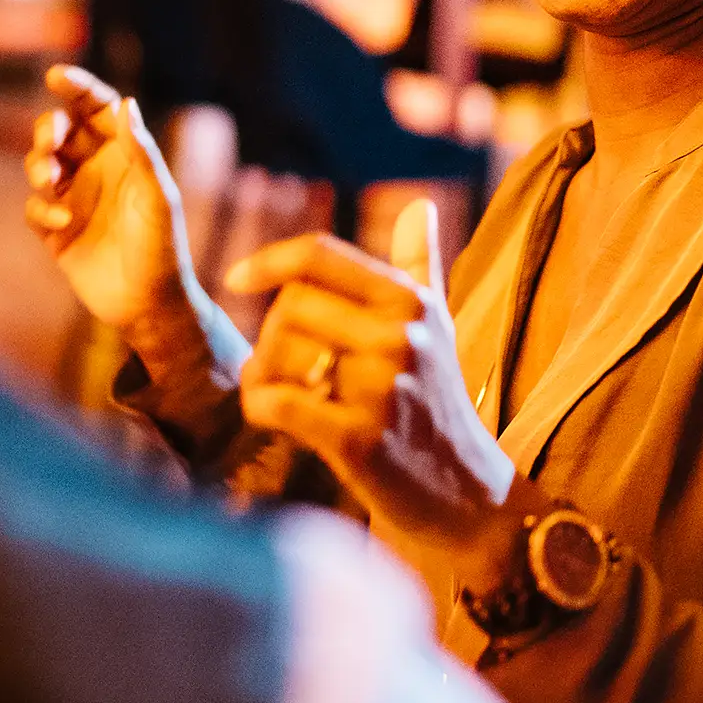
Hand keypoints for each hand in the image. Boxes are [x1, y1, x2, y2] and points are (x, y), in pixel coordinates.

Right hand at [24, 64, 191, 333]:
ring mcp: (73, 199)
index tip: (57, 76)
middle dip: (50, 128)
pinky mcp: (55, 231)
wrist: (148, 306)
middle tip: (55, 142)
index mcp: (124, 155)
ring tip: (51, 181)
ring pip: (39, 164)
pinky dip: (41, 208)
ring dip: (38, 165)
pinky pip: (34, 207)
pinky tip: (62, 222)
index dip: (78, 88)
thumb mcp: (159, 198)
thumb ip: (143, 152)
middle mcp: (96, 171)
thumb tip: (125, 104)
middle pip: (60, 131)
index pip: (97, 109)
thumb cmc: (163, 249)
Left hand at [233, 204, 515, 546]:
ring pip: (277, 352)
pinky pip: (275, 402)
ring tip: (280, 394)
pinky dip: (257, 406)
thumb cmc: (438, 404)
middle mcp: (402, 336)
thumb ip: (419, 265)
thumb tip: (419, 205)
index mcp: (410, 302)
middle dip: (270, 337)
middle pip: (289, 305)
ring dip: (260, 374)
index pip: (319, 255)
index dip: (268, 261)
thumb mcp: (438, 328)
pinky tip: (270, 416)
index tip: (236, 280)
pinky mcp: (360, 439)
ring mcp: (383, 388)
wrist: (466, 497)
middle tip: (280, 369)